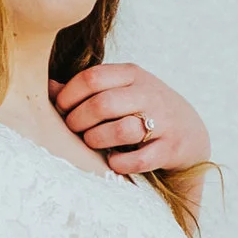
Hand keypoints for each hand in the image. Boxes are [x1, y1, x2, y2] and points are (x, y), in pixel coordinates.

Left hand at [50, 61, 208, 178]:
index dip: (69, 95)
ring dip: (97, 140)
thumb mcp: (121, 90)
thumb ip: (87, 88)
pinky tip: (113, 162)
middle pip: (102, 104)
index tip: (60, 109)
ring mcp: (162, 121)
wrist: (190, 132)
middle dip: (78, 121)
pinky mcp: (170, 148)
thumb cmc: (143, 109)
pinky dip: (120, 163)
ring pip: (120, 130)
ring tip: (91, 143)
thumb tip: (47, 86)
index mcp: (132, 74)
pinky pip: (139, 159)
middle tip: (73, 130)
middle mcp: (149, 93)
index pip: (92, 77)